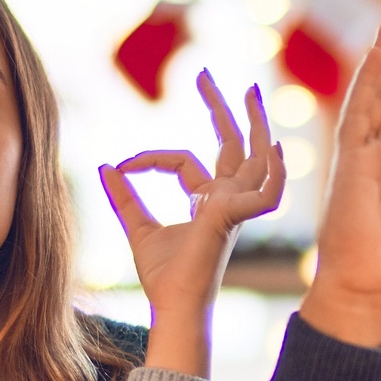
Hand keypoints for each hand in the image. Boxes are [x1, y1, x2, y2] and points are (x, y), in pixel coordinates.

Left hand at [100, 71, 285, 375]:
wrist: (171, 305)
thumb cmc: (163, 278)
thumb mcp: (137, 229)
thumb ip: (125, 198)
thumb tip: (105, 166)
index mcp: (208, 202)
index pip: (183, 161)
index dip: (150, 158)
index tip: (123, 165)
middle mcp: (227, 200)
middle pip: (233, 145)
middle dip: (222, 109)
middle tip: (206, 75)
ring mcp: (236, 207)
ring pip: (254, 157)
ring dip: (254, 123)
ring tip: (249, 90)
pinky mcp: (236, 217)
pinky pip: (266, 193)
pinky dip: (275, 174)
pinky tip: (275, 148)